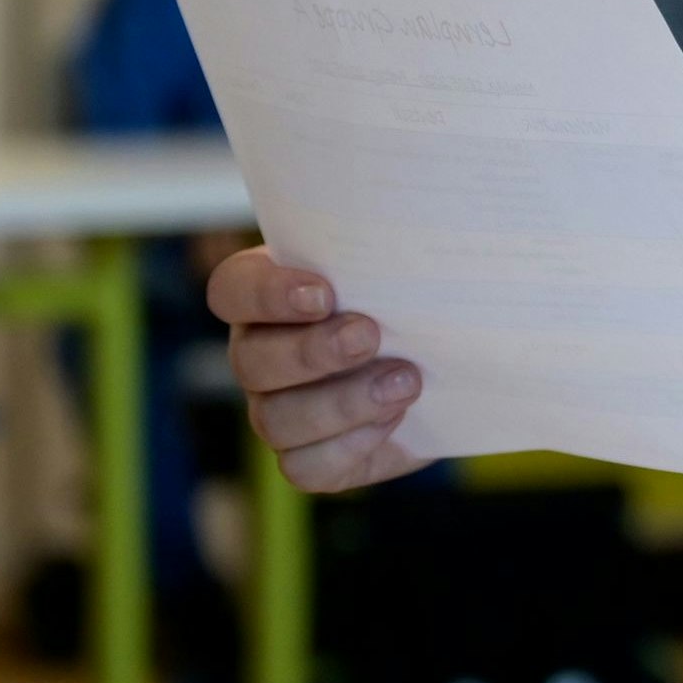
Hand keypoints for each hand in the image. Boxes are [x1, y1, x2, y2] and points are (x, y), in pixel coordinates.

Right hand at [207, 244, 428, 492]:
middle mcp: (260, 354)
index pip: (233, 290)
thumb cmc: (417, 296)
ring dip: (342, 402)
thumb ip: (393, 245)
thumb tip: (425, 215)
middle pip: (251, 360)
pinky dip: (350, 445)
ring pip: (276, 419)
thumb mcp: (406, 265)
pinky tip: (396, 419)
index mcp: (268, 295)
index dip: (267, 294)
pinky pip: (304, 467)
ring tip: (406, 381)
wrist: (448, 364)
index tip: (324, 292)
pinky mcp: (311, 458)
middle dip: (312, 352)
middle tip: (370, 335)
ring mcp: (278, 410)